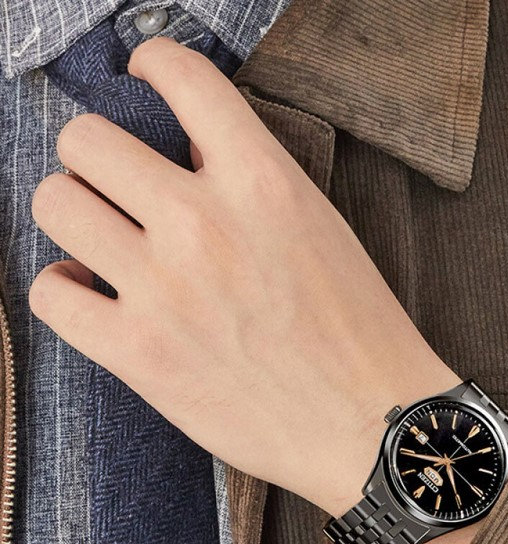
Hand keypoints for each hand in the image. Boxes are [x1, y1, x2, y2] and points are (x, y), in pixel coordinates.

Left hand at [29, 36, 459, 515]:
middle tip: (118, 183)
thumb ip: (253, 184)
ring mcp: (164, 290)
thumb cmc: (360, 333)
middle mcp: (203, 224)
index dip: (151, 65)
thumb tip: (190, 155)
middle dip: (97, 154)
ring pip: (54, 204)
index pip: (180, 74)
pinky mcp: (139, 354)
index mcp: (263, 183)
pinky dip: (61, 287)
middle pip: (87, 140)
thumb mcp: (322, 232)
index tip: (144, 81)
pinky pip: (48, 294)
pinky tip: (90, 291)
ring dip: (73, 212)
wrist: (371, 425)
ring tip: (101, 237)